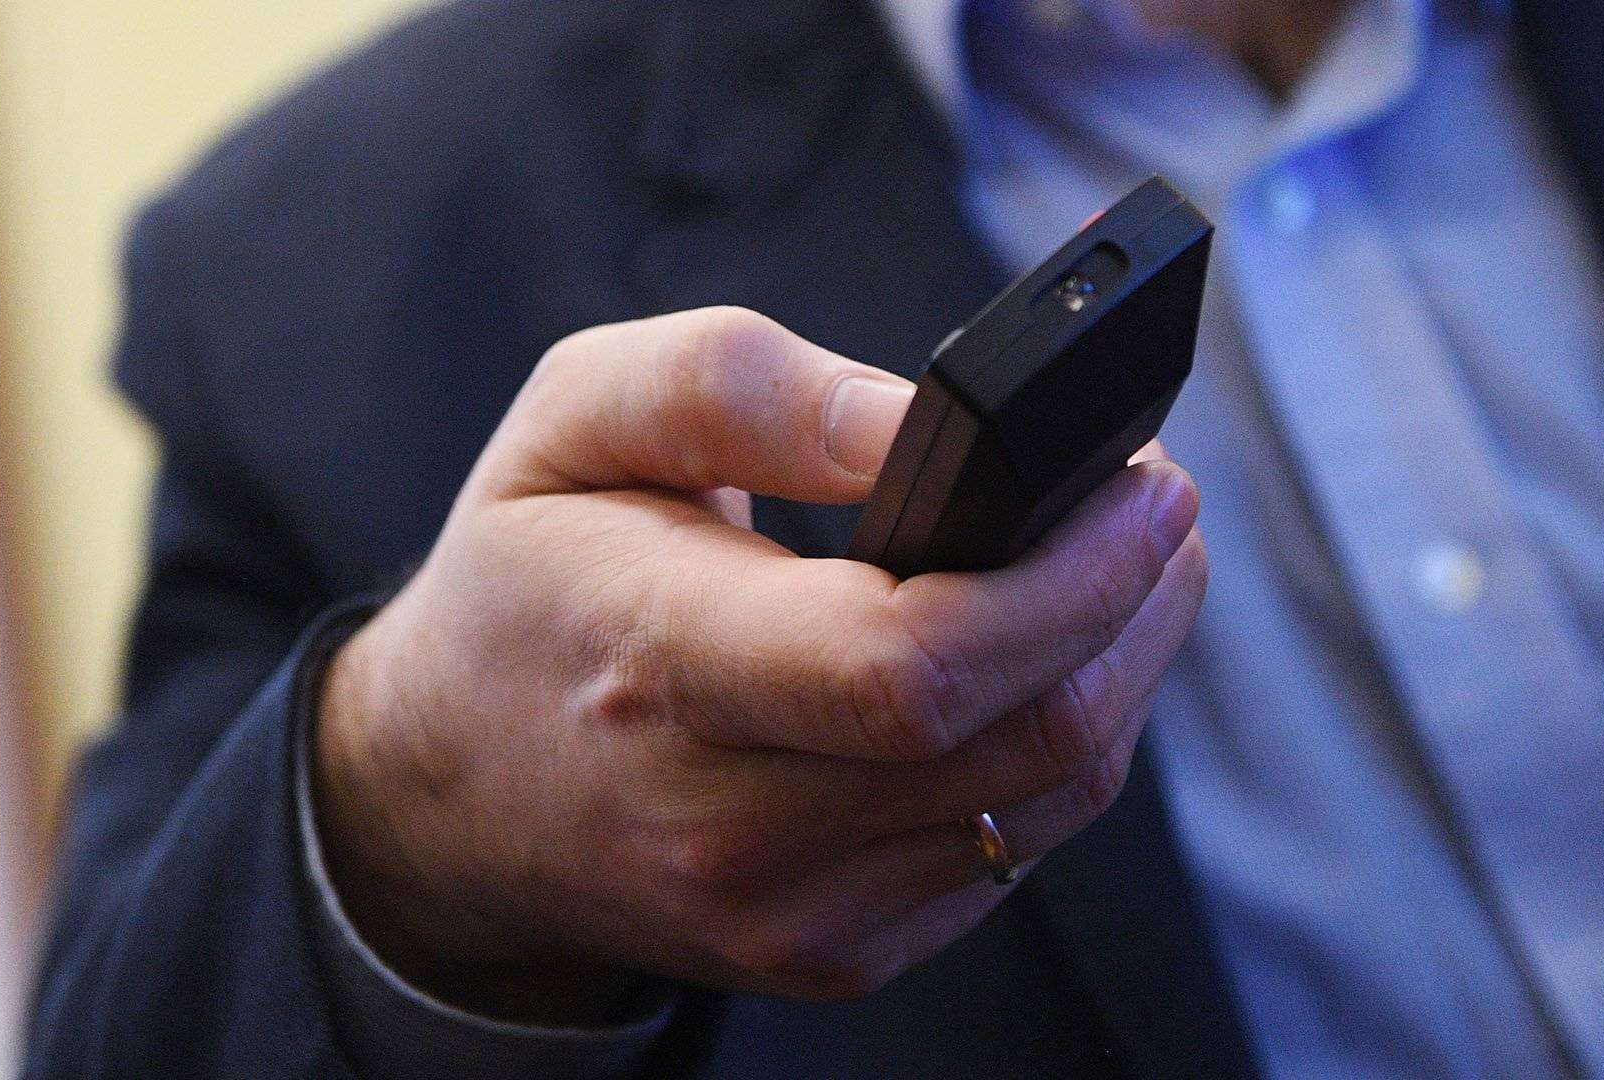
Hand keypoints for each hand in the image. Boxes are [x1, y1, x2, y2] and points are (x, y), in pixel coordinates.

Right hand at [313, 307, 1206, 1024]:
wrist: (449, 794)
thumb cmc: (527, 581)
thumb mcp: (579, 418)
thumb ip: (743, 386)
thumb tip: (924, 423)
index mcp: (660, 668)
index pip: (912, 668)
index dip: (1071, 577)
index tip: (1144, 485)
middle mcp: (727, 825)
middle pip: (1026, 742)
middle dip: (1137, 608)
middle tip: (1154, 505)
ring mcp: (789, 912)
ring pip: (1048, 802)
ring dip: (1121, 670)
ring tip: (1119, 566)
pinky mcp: (834, 949)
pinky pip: (1009, 848)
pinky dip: (1055, 744)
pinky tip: (1038, 663)